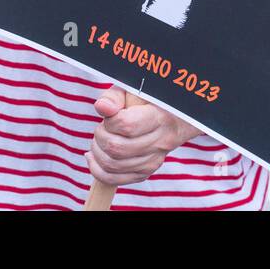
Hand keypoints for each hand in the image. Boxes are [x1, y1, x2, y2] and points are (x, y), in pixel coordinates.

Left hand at [85, 86, 204, 187]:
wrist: (175, 117)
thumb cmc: (148, 100)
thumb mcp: (133, 89)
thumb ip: (115, 96)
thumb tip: (102, 108)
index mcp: (159, 117)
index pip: (127, 126)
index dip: (110, 121)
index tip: (110, 113)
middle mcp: (160, 142)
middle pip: (117, 148)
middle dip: (100, 137)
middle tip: (102, 127)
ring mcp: (153, 161)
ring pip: (114, 165)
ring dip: (97, 152)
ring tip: (99, 140)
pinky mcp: (145, 172)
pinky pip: (115, 179)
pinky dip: (98, 170)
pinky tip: (93, 157)